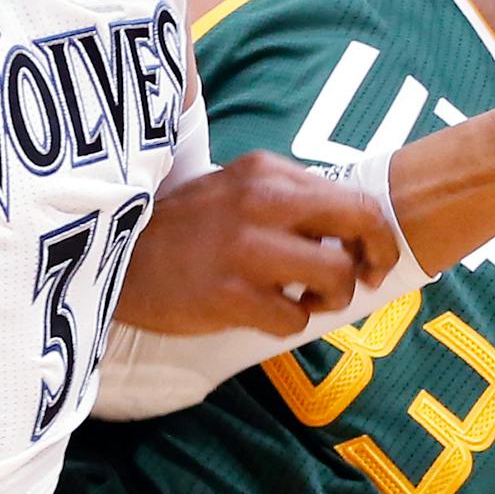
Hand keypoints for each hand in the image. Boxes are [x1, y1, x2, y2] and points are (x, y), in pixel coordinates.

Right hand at [116, 151, 398, 336]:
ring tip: (303, 299)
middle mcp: (260, 200)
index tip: (369, 256)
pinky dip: (288, 322)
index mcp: (264, 171)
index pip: (351, 196)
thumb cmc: (185, 232)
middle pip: (360, 222)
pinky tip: (262, 312)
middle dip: (375, 256)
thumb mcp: (234, 191)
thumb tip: (354, 233)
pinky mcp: (231, 294)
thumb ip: (288, 201)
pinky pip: (295, 318)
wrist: (119, 261)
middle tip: (365, 278)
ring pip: (336, 275)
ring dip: (330, 296)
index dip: (375, 232)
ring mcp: (246, 248)